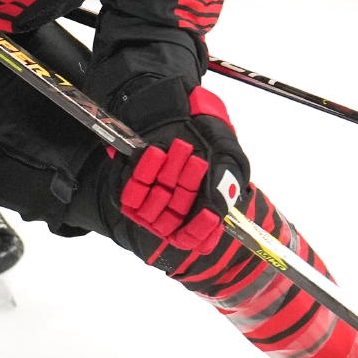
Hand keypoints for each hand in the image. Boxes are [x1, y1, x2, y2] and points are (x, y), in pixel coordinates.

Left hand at [110, 87, 247, 252]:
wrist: (181, 121)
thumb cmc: (209, 147)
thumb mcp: (225, 164)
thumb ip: (221, 189)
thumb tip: (217, 211)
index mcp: (194, 217)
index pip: (191, 237)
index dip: (201, 230)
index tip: (211, 215)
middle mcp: (171, 214)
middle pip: (176, 214)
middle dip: (189, 186)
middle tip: (200, 161)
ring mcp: (150, 202)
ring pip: (157, 199)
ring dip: (171, 174)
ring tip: (183, 148)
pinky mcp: (132, 188)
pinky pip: (135, 187)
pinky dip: (145, 170)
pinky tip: (156, 152)